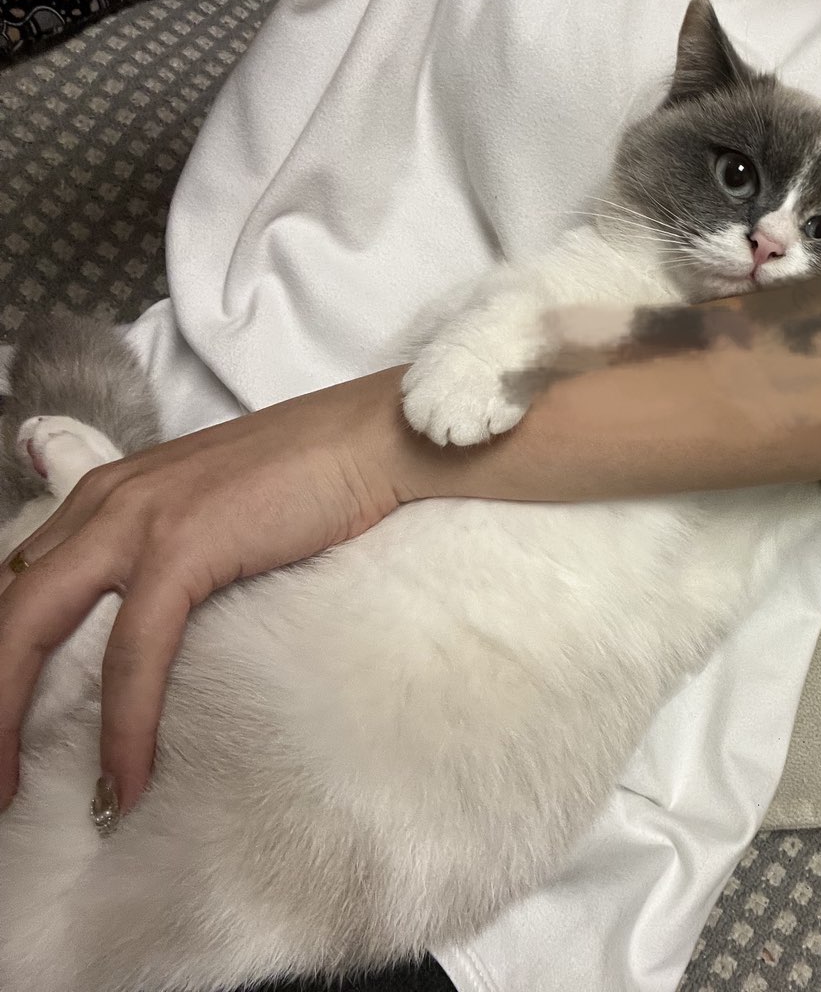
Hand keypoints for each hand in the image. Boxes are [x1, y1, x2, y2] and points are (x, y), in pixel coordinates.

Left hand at [0, 369, 409, 814]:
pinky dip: (122, 724)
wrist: (372, 439)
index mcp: (106, 495)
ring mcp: (137, 520)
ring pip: (31, 629)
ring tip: (10, 793)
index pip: (17, 583)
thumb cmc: (313, 477)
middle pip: (1, 610)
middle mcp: (103, 502)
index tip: (8, 724)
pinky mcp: (183, 546)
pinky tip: (125, 777)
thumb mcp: (212, 511)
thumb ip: (166, 549)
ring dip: (7, 719)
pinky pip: (133, 652)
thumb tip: (152, 622)